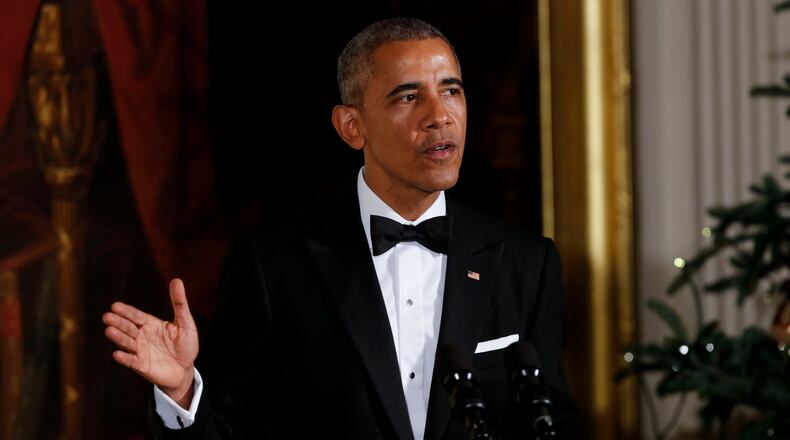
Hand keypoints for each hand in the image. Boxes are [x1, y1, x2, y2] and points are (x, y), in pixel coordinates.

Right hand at [103, 278, 198, 407]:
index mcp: (151, 324)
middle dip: (118, 322)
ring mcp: (141, 351)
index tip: (115, 305)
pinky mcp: (142, 366)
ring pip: (127, 343)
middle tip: (107, 316)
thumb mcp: (185, 322)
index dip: (127, 311)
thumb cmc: (185, 344)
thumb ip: (179, 303)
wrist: (185, 369)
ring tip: (109, 330)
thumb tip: (177, 280)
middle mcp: (142, 336)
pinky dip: (125, 358)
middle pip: (128, 327)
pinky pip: (132, 361)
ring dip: (118, 337)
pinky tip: (116, 354)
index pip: (136, 316)